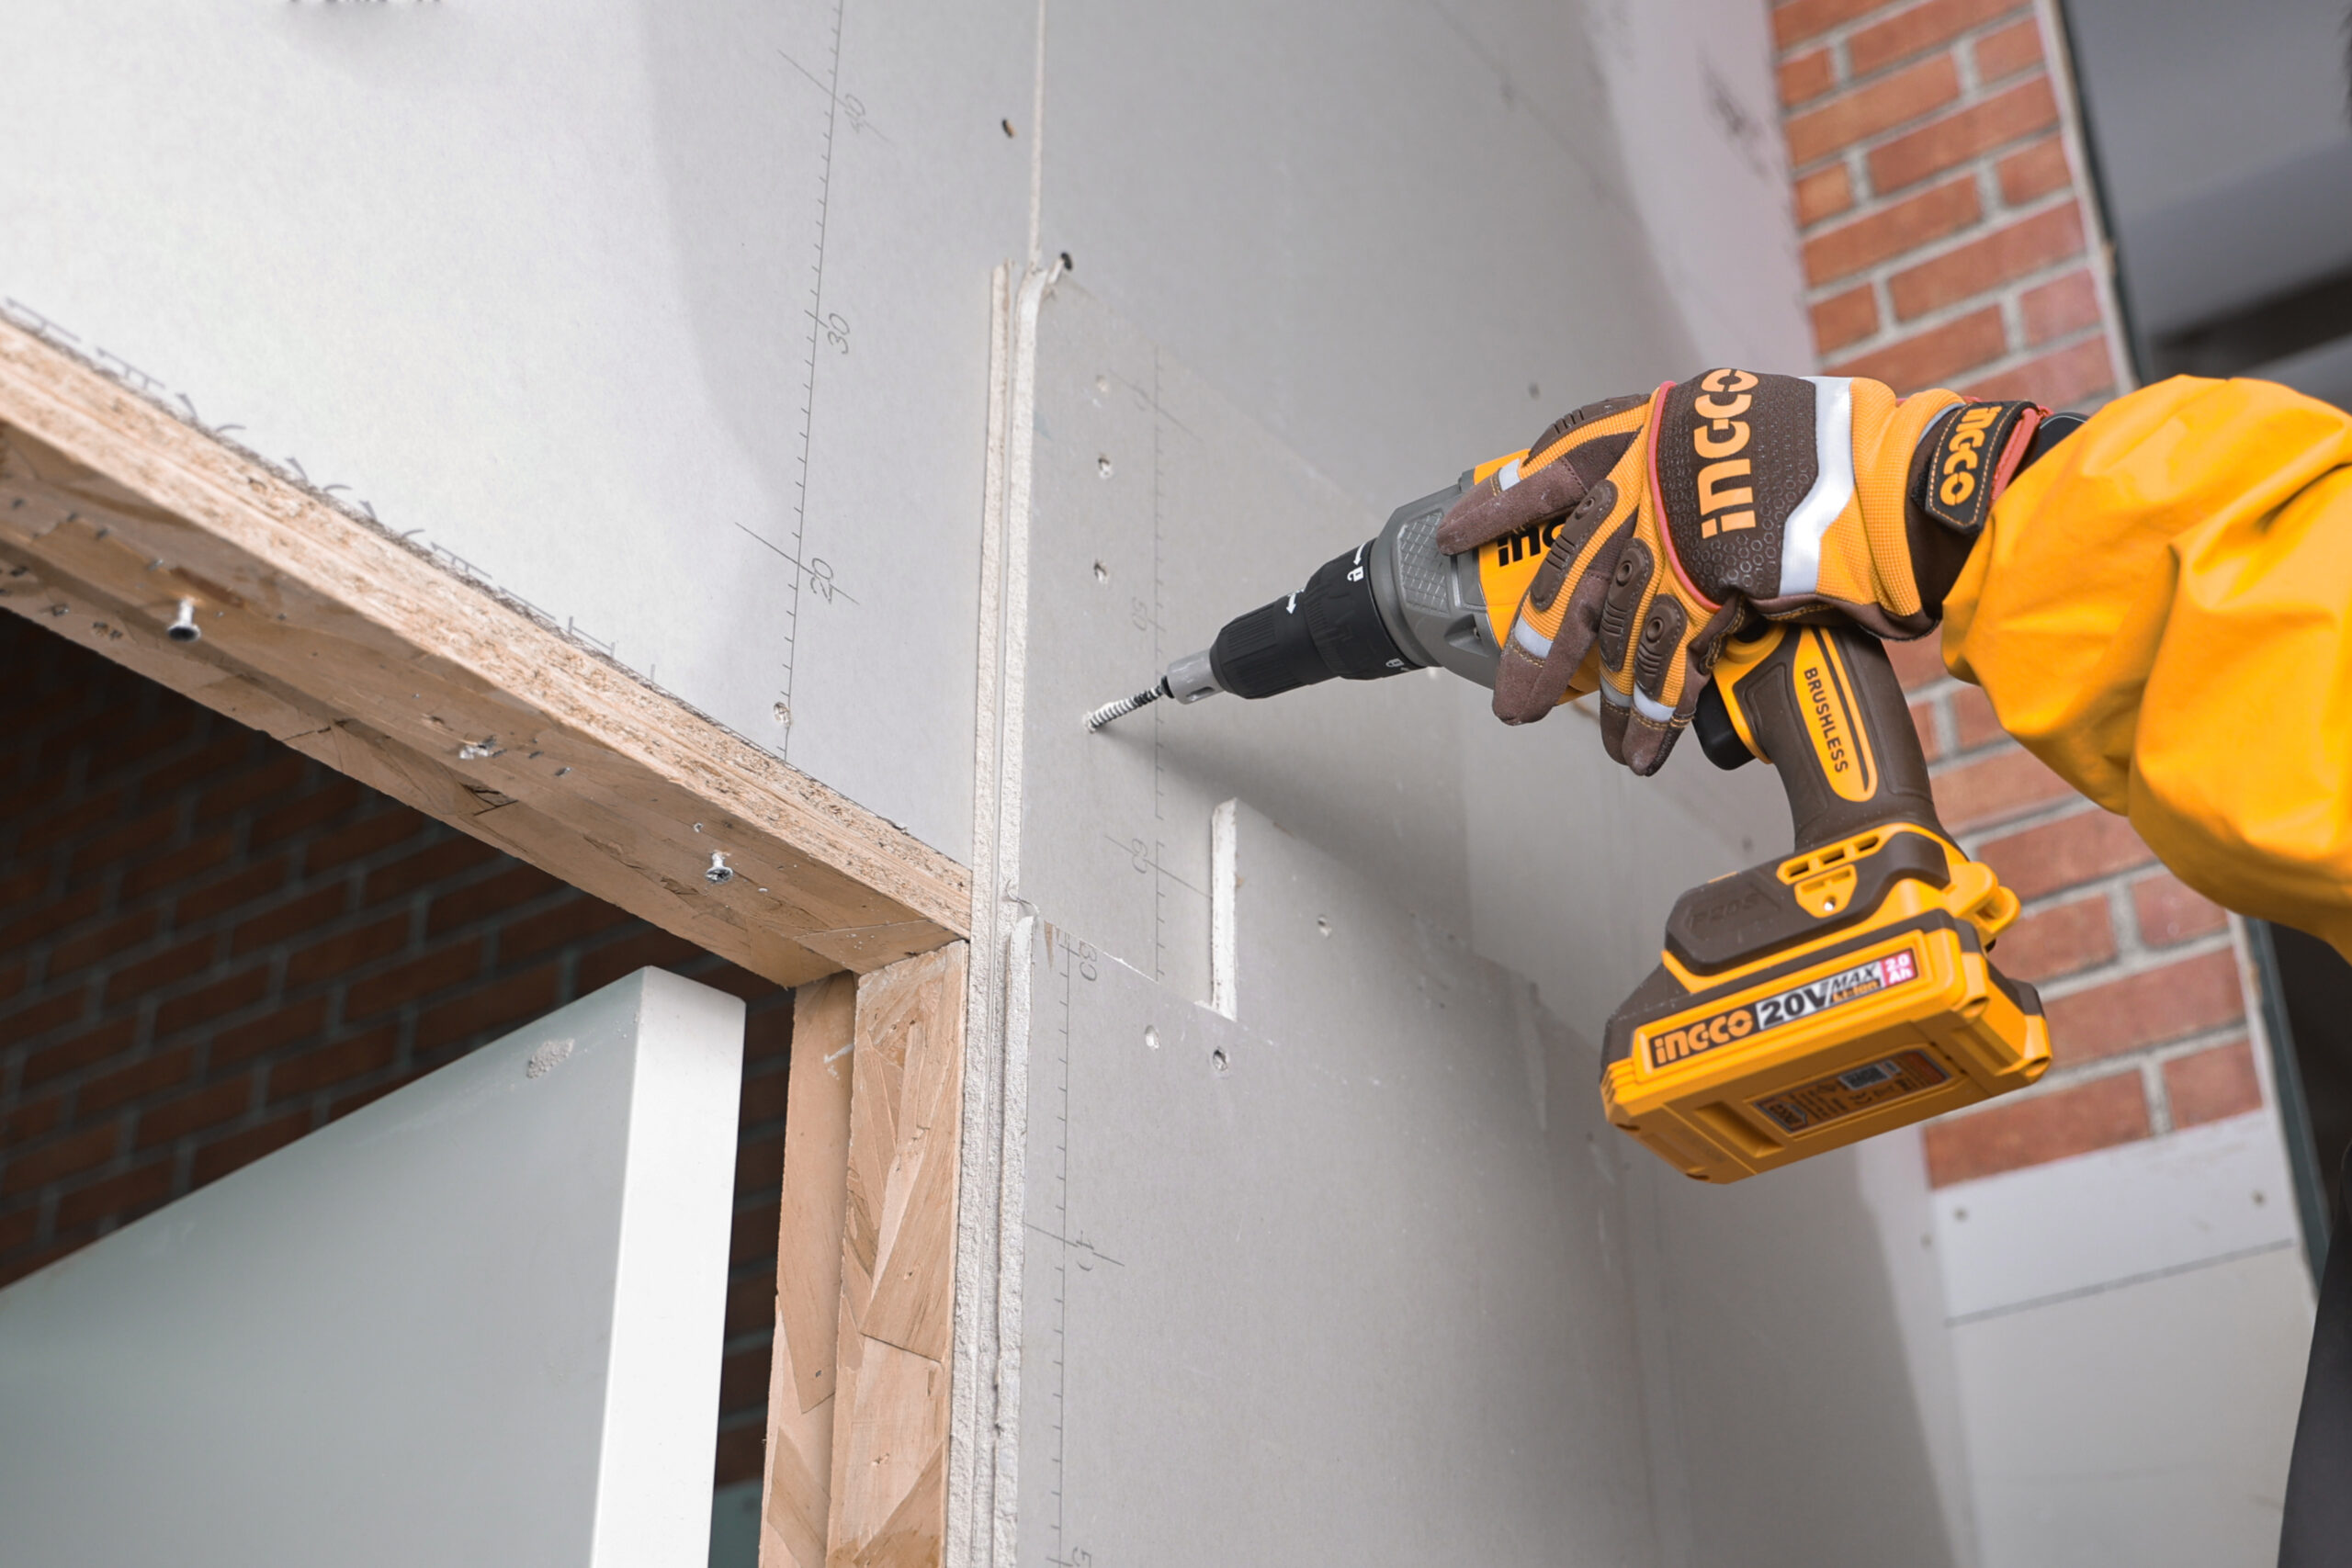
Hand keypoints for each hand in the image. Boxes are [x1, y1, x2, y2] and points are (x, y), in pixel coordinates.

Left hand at [1437, 370, 2041, 772]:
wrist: (1918, 482)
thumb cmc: (1852, 462)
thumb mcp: (1753, 434)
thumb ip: (1694, 473)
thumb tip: (1654, 532)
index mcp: (1662, 425)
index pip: (1559, 459)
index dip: (1505, 500)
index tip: (1459, 529)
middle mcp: (1657, 470)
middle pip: (1570, 569)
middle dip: (1538, 645)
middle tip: (1512, 698)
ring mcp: (1683, 522)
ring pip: (1618, 625)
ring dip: (1606, 697)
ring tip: (1599, 743)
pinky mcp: (1717, 575)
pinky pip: (1670, 657)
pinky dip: (1656, 710)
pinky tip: (1644, 746)